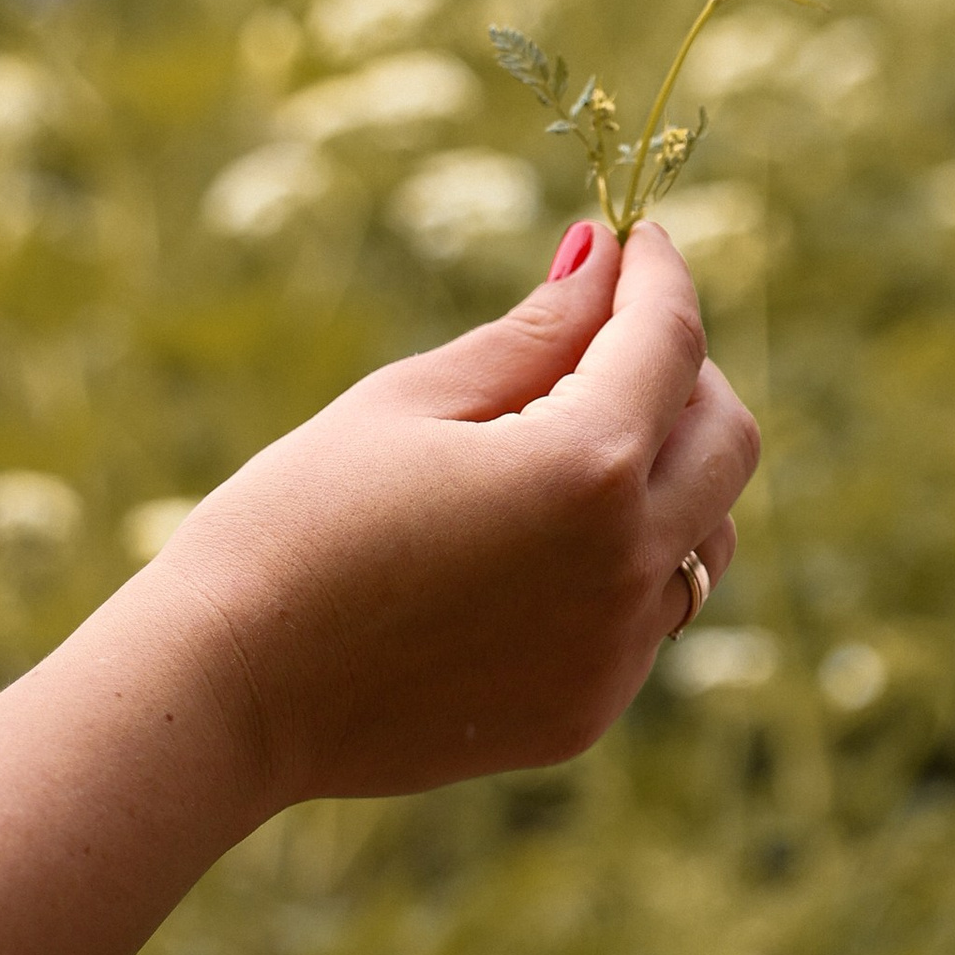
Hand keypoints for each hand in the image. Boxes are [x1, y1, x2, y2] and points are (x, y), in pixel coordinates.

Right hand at [149, 216, 759, 813]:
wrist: (226, 696)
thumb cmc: (293, 525)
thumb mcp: (409, 402)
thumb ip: (531, 334)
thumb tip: (606, 259)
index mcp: (584, 467)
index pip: (669, 342)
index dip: (659, 275)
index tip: (641, 243)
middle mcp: (627, 564)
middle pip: (728, 441)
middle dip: (689, 373)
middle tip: (614, 341)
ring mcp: (615, 651)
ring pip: (708, 538)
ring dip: (672, 476)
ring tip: (574, 445)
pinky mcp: (588, 711)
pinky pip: (650, 616)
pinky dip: (626, 560)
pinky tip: (536, 547)